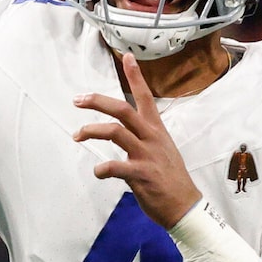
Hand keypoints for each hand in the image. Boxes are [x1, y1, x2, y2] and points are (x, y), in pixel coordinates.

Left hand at [74, 51, 202, 226]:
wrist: (184, 205)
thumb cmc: (168, 177)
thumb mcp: (160, 149)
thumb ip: (142, 136)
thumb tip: (123, 131)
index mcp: (156, 129)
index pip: (145, 97)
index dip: (135, 76)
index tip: (126, 57)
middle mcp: (151, 137)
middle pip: (123, 110)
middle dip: (98, 101)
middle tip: (77, 100)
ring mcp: (146, 155)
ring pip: (115, 132)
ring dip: (92, 131)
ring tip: (77, 135)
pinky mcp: (141, 174)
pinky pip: (114, 166)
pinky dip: (101, 169)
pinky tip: (98, 172)